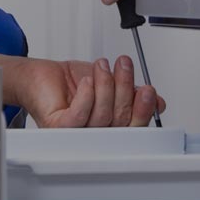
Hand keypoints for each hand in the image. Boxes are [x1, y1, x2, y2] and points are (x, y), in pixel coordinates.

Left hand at [8, 56, 165, 128]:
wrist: (41, 75)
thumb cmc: (71, 82)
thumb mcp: (111, 83)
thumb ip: (134, 93)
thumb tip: (158, 102)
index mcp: (109, 128)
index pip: (133, 127)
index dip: (143, 110)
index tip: (149, 91)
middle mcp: (93, 134)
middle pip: (119, 120)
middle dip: (125, 89)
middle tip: (124, 65)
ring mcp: (75, 133)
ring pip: (101, 116)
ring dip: (105, 86)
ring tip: (102, 66)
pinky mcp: (58, 126)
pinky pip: (78, 115)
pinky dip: (86, 96)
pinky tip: (87, 81)